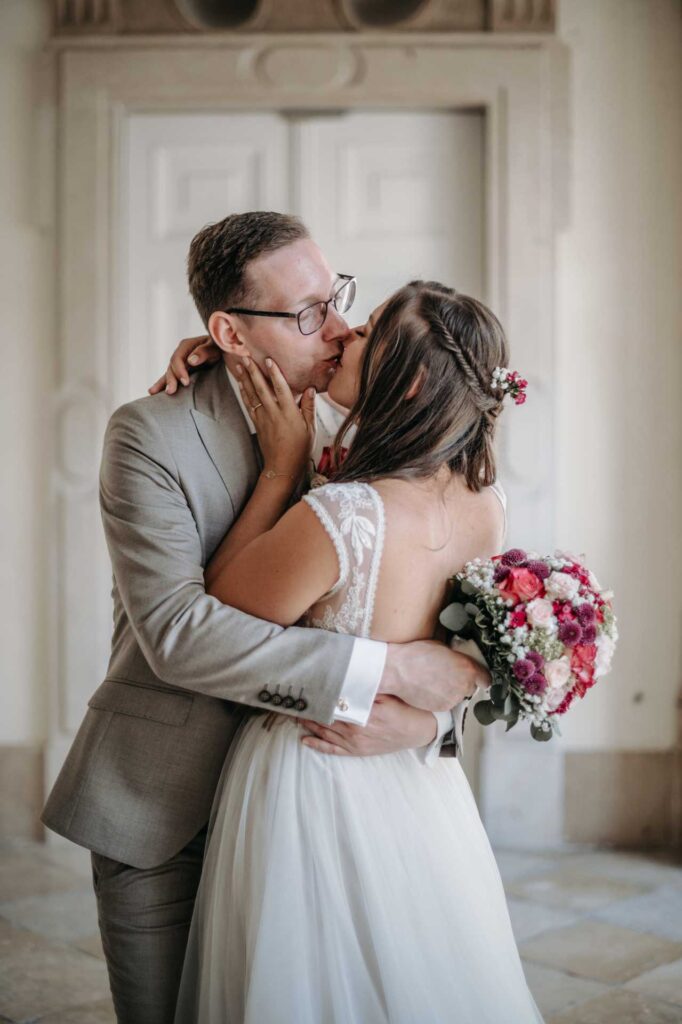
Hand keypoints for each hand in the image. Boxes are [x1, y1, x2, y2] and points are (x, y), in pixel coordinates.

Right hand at [148, 334, 220, 394]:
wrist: (225, 351)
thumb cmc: (221, 347)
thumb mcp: (215, 346)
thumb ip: (204, 351)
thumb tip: (191, 360)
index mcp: (187, 345)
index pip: (178, 359)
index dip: (179, 371)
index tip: (185, 382)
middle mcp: (181, 354)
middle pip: (171, 367)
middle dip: (170, 380)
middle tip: (170, 392)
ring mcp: (181, 363)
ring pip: (169, 373)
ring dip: (163, 383)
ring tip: (153, 393)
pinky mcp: (184, 372)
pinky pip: (173, 378)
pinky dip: (165, 384)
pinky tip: (155, 393)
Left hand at [237, 356, 315, 481]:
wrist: (282, 467)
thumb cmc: (300, 449)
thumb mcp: (310, 429)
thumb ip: (309, 407)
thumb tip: (310, 389)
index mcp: (289, 413)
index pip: (281, 388)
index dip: (274, 373)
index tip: (268, 360)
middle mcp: (274, 414)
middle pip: (262, 388)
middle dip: (253, 372)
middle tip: (246, 357)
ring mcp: (263, 419)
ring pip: (252, 395)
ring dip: (245, 379)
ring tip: (239, 365)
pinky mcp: (257, 424)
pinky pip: (249, 406)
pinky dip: (245, 394)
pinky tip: (241, 384)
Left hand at [299, 695, 436, 756]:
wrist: (421, 730)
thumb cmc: (406, 708)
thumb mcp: (388, 694)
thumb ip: (366, 689)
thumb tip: (345, 680)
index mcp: (362, 714)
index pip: (330, 704)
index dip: (315, 698)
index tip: (301, 690)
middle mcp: (355, 731)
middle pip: (323, 718)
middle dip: (306, 709)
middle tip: (289, 700)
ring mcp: (355, 743)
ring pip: (324, 733)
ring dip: (307, 724)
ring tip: (292, 714)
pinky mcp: (358, 751)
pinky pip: (334, 750)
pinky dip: (318, 745)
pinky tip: (305, 740)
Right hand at [378, 639, 489, 712]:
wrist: (398, 670)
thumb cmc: (417, 654)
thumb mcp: (443, 647)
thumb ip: (457, 657)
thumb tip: (459, 660)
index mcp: (467, 667)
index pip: (486, 678)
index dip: (480, 677)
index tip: (476, 676)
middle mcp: (464, 686)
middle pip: (471, 688)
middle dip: (463, 683)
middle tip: (448, 676)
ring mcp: (453, 699)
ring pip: (458, 697)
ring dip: (452, 692)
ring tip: (436, 683)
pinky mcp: (442, 708)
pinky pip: (447, 704)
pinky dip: (441, 699)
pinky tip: (430, 690)